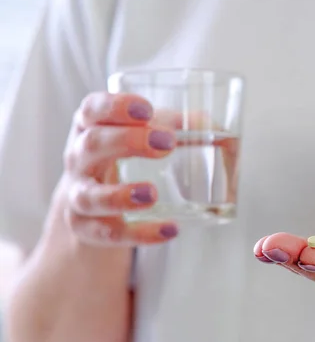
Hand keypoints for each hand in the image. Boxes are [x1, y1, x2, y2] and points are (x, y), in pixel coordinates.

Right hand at [54, 92, 179, 245]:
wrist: (91, 206)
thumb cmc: (121, 158)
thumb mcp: (139, 136)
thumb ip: (171, 126)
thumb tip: (210, 125)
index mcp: (89, 128)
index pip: (91, 110)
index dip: (115, 107)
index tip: (146, 109)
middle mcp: (78, 160)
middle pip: (92, 145)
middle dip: (127, 142)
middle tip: (167, 143)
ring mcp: (78, 196)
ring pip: (90, 196)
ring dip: (121, 195)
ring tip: (152, 194)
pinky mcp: (86, 229)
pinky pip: (110, 234)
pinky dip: (140, 233)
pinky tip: (169, 230)